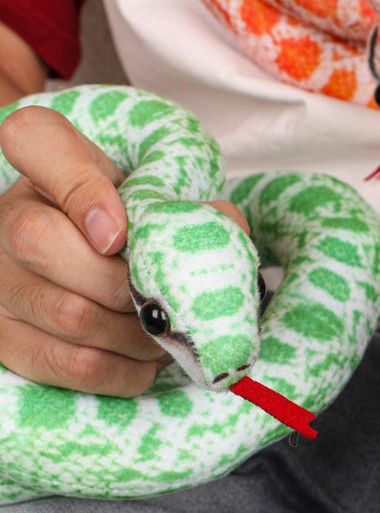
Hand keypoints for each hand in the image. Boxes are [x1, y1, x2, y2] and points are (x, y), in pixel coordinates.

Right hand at [0, 104, 247, 395]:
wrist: (102, 273)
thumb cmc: (136, 233)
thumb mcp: (156, 201)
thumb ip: (187, 204)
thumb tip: (224, 223)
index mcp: (44, 165)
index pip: (35, 141)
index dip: (80, 186)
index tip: (122, 231)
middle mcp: (5, 217)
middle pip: (45, 245)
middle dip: (130, 285)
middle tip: (169, 301)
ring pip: (68, 314)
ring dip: (138, 335)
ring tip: (169, 335)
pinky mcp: (7, 341)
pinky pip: (71, 365)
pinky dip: (125, 371)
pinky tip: (147, 361)